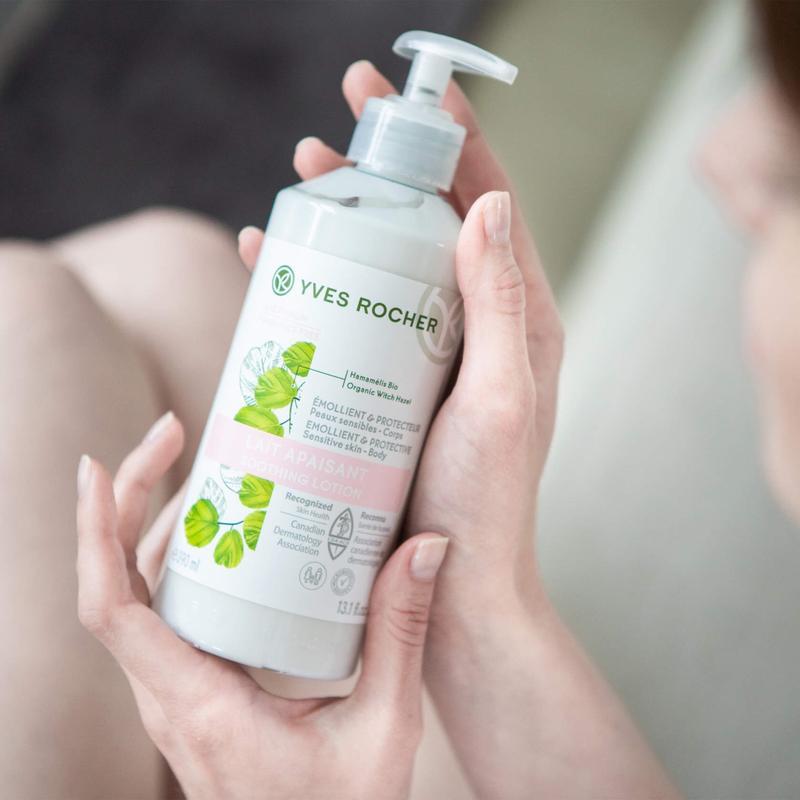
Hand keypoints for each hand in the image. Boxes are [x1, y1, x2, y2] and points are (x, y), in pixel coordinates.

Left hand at [76, 413, 447, 799]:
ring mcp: (179, 692)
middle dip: (131, 499)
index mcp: (199, 703)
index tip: (98, 467)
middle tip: (176, 433)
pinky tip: (223, 525)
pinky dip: (180, 556)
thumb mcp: (383, 728)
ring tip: (202, 461)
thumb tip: (426, 548)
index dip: (95, 534)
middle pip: (119, 582)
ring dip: (155, 521)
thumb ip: (401, 635)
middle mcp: (172, 694)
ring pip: (142, 593)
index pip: (113, 611)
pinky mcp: (198, 688)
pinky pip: (170, 610)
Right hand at [238, 61, 563, 622]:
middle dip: (380, 171)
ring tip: (295, 188)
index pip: (488, 206)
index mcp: (519, 319)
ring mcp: (427, 355)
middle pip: (426, 226)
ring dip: (341, 220)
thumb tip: (488, 203)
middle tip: (326, 140)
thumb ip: (504, 306)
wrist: (450, 582)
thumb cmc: (484, 503)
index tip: (408, 91)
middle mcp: (475, 327)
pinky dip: (316, 283)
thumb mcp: (501, 400)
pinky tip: (272, 264)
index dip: (452, 140)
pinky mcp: (387, 384)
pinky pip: (352, 316)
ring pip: (383, 264)